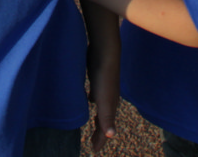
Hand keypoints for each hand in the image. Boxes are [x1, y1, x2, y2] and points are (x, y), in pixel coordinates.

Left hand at [86, 36, 118, 152]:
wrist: (104, 51)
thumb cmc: (103, 76)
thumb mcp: (103, 99)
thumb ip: (106, 118)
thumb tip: (112, 136)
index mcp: (110, 106)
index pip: (106, 128)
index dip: (100, 140)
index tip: (94, 151)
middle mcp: (109, 98)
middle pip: (104, 119)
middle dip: (99, 131)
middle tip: (91, 142)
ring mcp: (103, 88)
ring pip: (100, 107)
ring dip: (96, 117)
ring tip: (90, 122)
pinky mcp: (97, 78)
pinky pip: (95, 94)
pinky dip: (91, 100)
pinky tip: (86, 97)